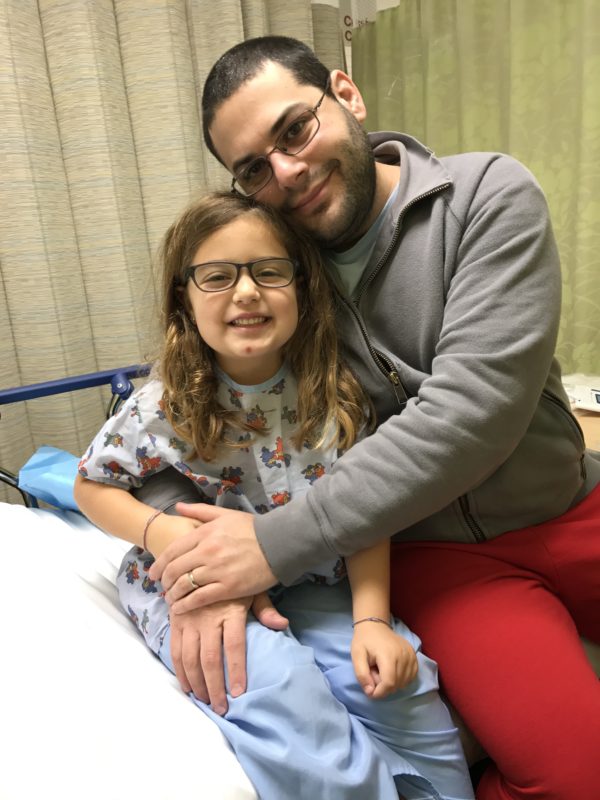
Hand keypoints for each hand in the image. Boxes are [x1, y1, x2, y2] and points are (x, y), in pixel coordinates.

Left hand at [148, 503, 276, 612]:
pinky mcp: (228, 587)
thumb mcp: (225, 514)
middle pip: (175, 569)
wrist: (279, 543)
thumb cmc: (253, 528)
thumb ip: (199, 511)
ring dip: (173, 595)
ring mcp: (216, 570)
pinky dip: (185, 605)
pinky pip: (199, 598)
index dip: (159, 564)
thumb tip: (178, 508)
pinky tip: (180, 609)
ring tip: (171, 600)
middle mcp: (207, 551)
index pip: (173, 551)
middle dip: (165, 581)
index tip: (153, 574)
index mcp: (205, 533)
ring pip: (184, 585)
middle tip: (162, 588)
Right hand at [170, 591, 287, 713]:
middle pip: (210, 658)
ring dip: (197, 683)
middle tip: (221, 708)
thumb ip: (265, 609)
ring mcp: (189, 619)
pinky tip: (187, 687)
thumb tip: (282, 624)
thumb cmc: (233, 579)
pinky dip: (180, 671)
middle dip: (215, 686)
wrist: (200, 560)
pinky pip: (175, 650)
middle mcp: (208, 617)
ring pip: (190, 658)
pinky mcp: (176, 621)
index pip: (234, 645)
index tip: (239, 692)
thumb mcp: (252, 588)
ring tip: (206, 701)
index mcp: (230, 610)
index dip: (236, 670)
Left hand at [351, 622, 417, 698]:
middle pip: (396, 684)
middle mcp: (403, 655)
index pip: (389, 683)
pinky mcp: (414, 655)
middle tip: (374, 674)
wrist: (375, 625)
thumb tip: (370, 692)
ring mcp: (411, 655)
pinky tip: (392, 671)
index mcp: (388, 655)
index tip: (371, 692)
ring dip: (392, 683)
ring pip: (404, 682)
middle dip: (384, 686)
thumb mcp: (356, 656)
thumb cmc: (364, 641)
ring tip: (382, 670)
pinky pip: (411, 677)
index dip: (379, 693)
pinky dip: (402, 679)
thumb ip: (362, 675)